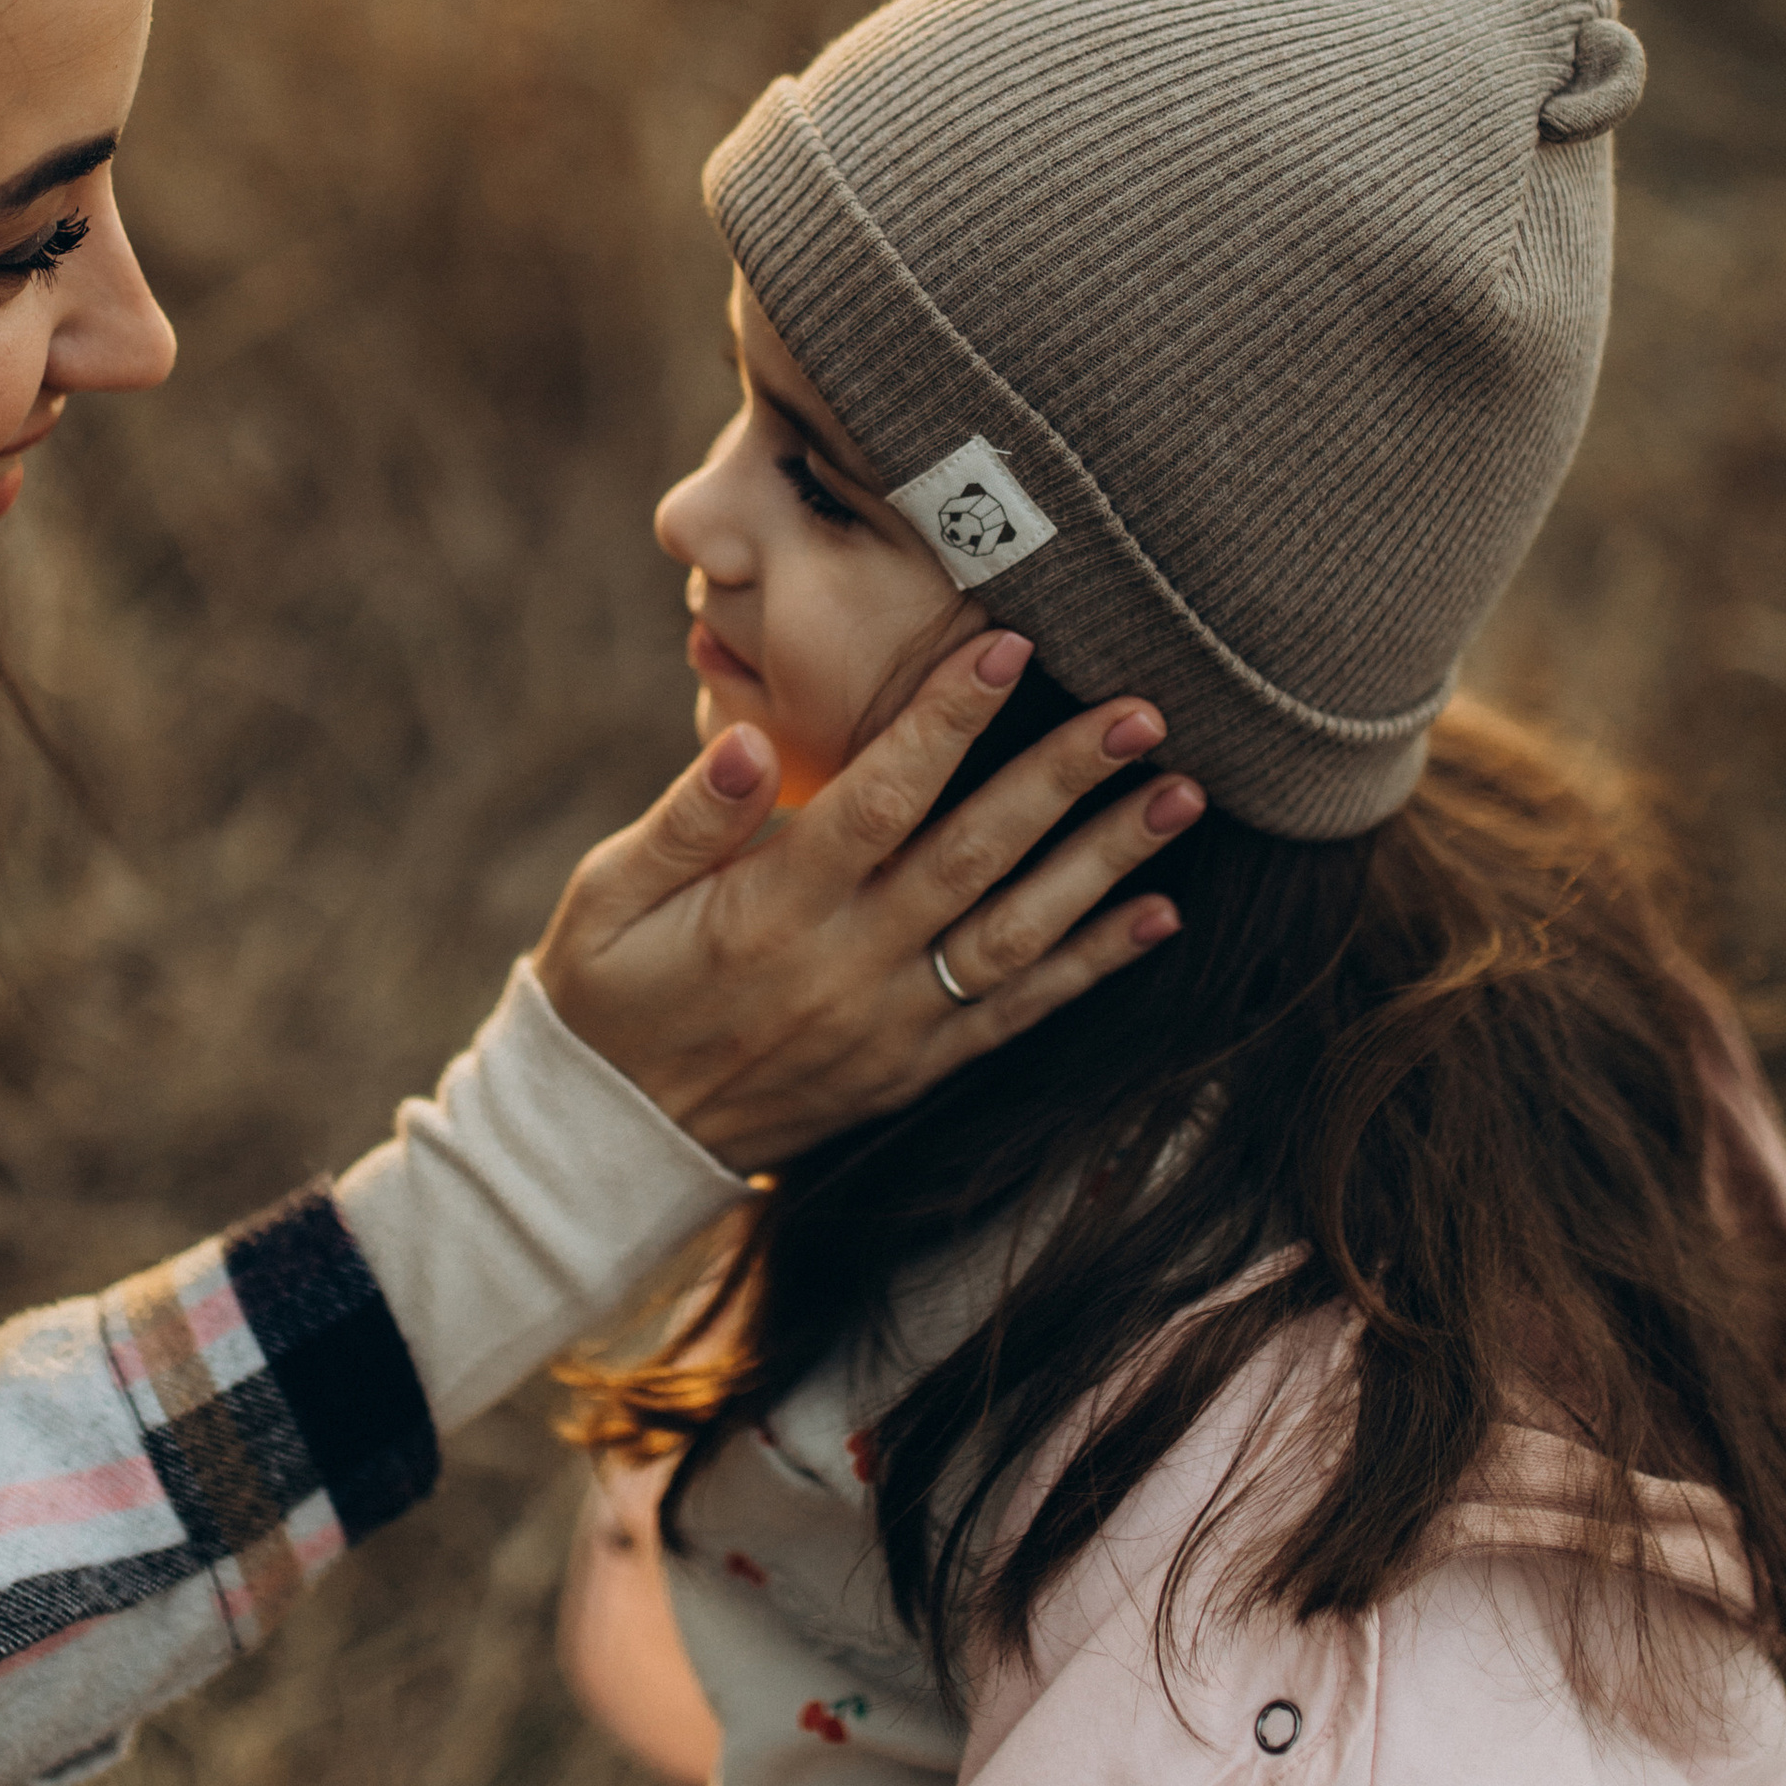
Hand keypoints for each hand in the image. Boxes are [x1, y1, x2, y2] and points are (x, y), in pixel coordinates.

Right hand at [531, 632, 1201, 1169]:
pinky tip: (1158, 916)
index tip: (1009, 644)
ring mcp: (891, 1024)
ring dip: (1105, 863)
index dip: (947, 719)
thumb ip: (688, 817)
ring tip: (1179, 797)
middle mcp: (847, 964)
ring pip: (1019, 934)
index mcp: (773, 907)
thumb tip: (750, 739)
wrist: (613, 1142)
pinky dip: (1092, 966)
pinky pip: (1018, 1015)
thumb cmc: (606, 990)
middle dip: (1064, 777)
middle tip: (1144, 711)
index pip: (878, 797)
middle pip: (975, 855)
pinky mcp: (914, 1067)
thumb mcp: (608, 895)